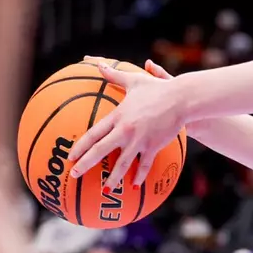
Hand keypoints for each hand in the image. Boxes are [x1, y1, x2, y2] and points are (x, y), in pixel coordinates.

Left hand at [68, 59, 186, 186]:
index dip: (80, 146)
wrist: (181, 99)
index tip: (70, 156)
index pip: (93, 134)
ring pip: (122, 164)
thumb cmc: (158, 88)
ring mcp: (140, 141)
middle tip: (74, 174)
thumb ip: (114, 75)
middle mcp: (125, 130)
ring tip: (105, 189)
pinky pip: (144, 166)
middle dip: (85, 164)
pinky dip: (139, 177)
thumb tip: (97, 63)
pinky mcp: (153, 147)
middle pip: (100, 150)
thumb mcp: (134, 80)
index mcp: (118, 116)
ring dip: (112, 178)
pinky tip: (134, 186)